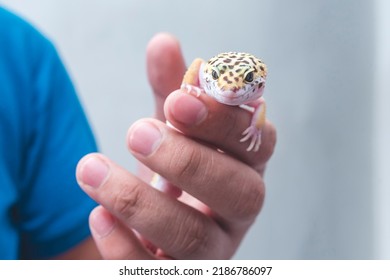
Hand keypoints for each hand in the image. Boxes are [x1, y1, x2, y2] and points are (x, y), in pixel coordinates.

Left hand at [76, 33, 275, 258]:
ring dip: (141, 201)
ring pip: (195, 237)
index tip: (177, 99)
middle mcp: (238, 210)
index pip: (256, 143)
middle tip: (138, 133)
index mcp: (246, 166)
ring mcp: (213, 249)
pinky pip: (160, 271)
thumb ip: (171, 90)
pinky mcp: (181, 272)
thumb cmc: (172, 168)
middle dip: (190, 161)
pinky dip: (125, 246)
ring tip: (92, 168)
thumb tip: (164, 44)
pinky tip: (98, 215)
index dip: (223, 122)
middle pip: (240, 194)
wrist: (155, 222)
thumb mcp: (172, 129)